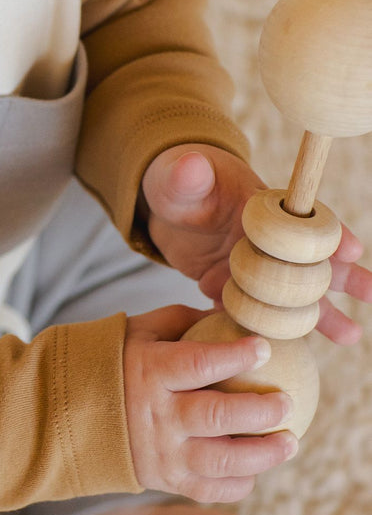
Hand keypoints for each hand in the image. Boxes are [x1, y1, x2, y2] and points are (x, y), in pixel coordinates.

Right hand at [123, 305, 297, 502]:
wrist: (64, 416)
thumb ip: (182, 321)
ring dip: (263, 454)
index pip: (198, 363)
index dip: (236, 355)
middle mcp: (154, 415)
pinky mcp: (164, 480)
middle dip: (260, 411)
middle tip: (288, 402)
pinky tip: (256, 469)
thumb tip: (229, 314)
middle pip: (216, 416)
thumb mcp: (138, 332)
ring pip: (220, 461)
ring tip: (290, 442)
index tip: (264, 346)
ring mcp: (160, 453)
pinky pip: (209, 489)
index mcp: (147, 372)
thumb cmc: (112, 364)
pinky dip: (239, 483)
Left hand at [140, 144, 371, 344]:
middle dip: (344, 277)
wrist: (164, 211)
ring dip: (319, 314)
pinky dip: (268, 330)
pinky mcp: (234, 291)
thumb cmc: (176, 184)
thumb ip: (186, 176)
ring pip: (292, 295)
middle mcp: (267, 241)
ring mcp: (254, 269)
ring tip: (350, 335)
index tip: (352, 249)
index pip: (305, 219)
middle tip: (371, 293)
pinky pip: (256, 315)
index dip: (330, 233)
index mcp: (263, 208)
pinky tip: (278, 348)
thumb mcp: (175, 178)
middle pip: (313, 260)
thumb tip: (190, 166)